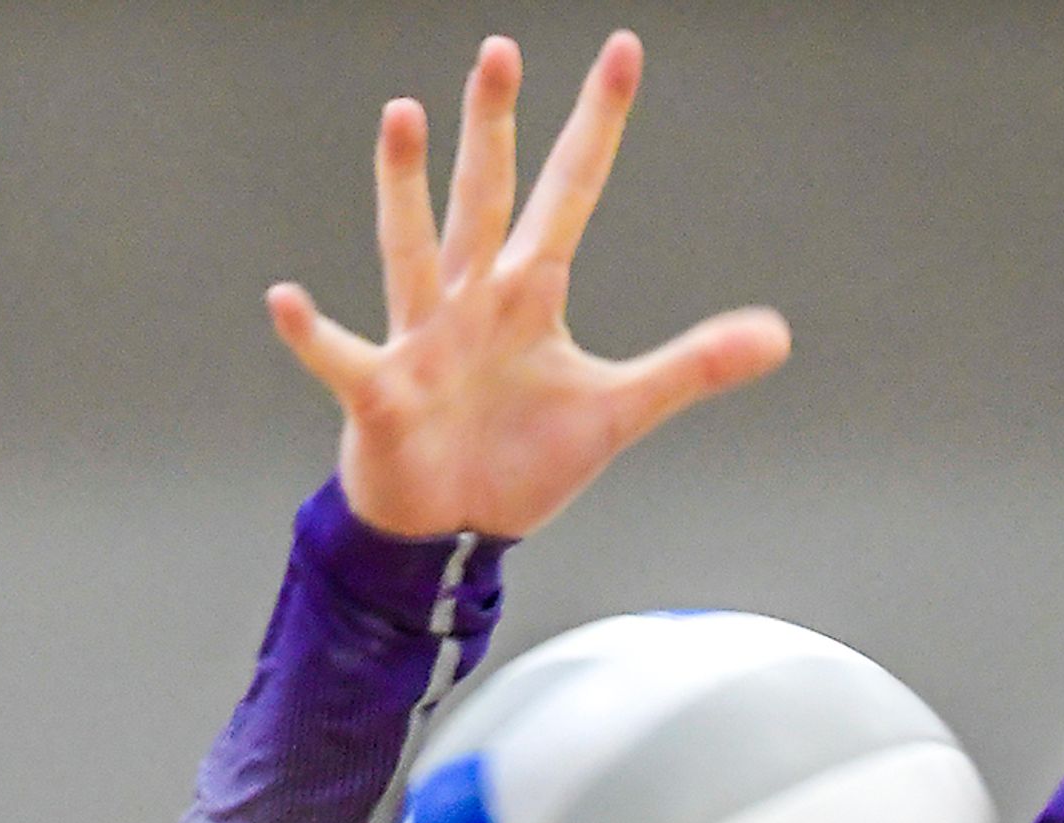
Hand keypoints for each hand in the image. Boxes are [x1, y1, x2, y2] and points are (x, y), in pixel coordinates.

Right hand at [267, 33, 790, 540]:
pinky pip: (343, 358)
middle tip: (501, 49)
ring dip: (406, 185)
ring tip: (403, 114)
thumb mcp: (618, 411)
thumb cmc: (518, 461)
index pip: (572, 191)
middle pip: (487, 198)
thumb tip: (778, 335)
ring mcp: (423, 341)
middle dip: (494, 127)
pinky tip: (286, 300)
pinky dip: (313, 334)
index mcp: (528, 293)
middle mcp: (472, 299)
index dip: (598, 126)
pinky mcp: (383, 396)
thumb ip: (693, 367)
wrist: (453, 532)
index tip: (622, 52)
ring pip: (414, 249)